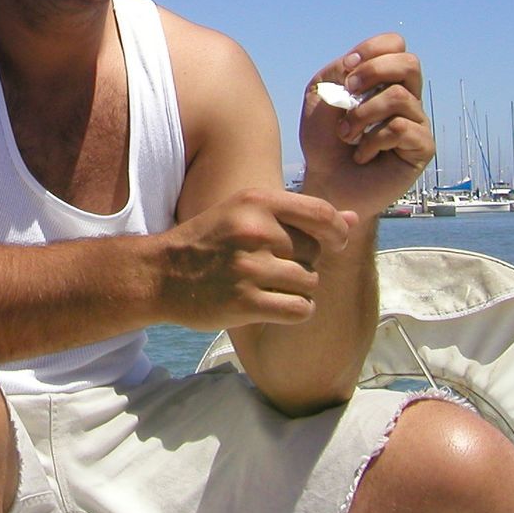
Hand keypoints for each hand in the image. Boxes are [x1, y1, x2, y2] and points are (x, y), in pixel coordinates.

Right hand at [156, 188, 356, 330]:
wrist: (159, 274)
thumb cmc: (208, 242)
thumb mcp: (246, 214)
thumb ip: (300, 216)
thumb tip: (354, 219)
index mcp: (255, 202)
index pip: (322, 213)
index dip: (338, 231)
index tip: (333, 242)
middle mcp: (254, 231)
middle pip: (316, 253)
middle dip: (303, 263)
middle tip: (272, 267)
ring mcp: (249, 267)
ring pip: (310, 283)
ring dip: (297, 290)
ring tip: (268, 286)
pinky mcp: (246, 302)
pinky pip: (301, 309)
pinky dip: (294, 311)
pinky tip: (273, 305)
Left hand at [300, 33, 433, 213]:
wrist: (326, 182)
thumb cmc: (323, 141)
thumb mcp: (321, 96)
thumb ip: (338, 72)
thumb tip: (358, 65)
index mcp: (382, 80)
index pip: (395, 45)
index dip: (372, 49)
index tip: (346, 68)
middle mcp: (404, 97)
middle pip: (409, 62)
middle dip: (373, 72)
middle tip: (348, 91)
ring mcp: (416, 121)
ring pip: (398, 96)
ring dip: (363, 114)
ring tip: (346, 134)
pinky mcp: (422, 147)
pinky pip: (401, 128)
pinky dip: (372, 140)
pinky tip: (362, 154)